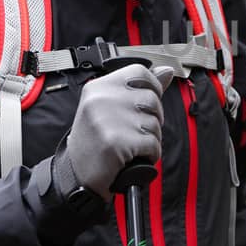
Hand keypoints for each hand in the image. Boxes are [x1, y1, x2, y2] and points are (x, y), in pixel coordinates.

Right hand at [60, 64, 163, 192]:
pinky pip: (152, 144)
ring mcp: (107, 120)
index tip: (146, 104)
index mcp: (99, 87)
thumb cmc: (96, 140)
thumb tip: (167, 71)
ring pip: (155, 122)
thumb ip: (139, 88)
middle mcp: (101, 99)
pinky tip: (133, 156)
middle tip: (134, 131)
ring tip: (131, 144)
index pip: (141, 72)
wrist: (78, 174)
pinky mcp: (115, 142)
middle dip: (152, 118)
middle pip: (152, 98)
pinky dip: (150, 154)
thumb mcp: (110, 107)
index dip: (152, 88)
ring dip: (150, 138)